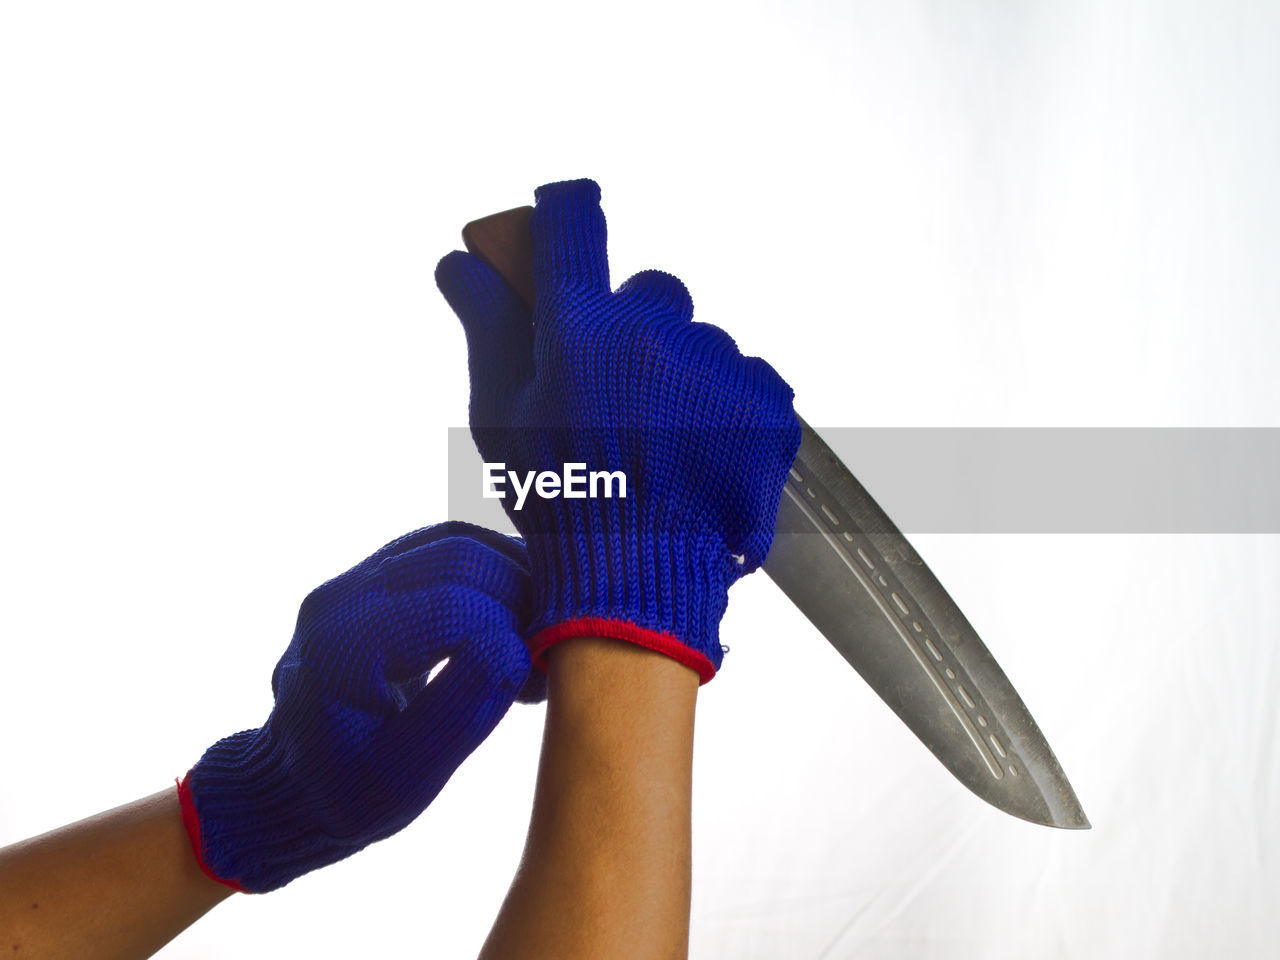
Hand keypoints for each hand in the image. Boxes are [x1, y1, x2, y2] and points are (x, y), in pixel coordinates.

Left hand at [178, 521, 540, 892]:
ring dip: (509, 573)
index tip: (546, 672)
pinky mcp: (371, 578)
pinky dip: (488, 569)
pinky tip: (517, 608)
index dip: (515, 630)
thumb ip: (461, 709)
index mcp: (348, 647)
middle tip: (554, 642)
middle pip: (457, 556)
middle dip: (520, 592)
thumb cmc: (348, 793)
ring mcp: (354, 580)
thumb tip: (517, 648)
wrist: (288, 785)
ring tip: (543, 622)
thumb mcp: (407, 775)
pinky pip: (440, 550)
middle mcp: (344, 597)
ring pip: (452, 541)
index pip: (456, 604)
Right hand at [435, 178, 799, 681]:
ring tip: (666, 443)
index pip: (573, 225)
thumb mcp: (504, 417)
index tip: (568, 211)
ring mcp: (718, 367)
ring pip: (702, 342)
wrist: (639, 580)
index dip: (566, 210)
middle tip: (621, 395)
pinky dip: (729, 407)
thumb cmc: (561, 500)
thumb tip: (460, 261)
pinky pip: (747, 378)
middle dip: (635, 328)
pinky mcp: (767, 401)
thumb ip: (488, 326)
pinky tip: (703, 452)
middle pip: (650, 291)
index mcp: (581, 331)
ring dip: (685, 376)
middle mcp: (654, 334)